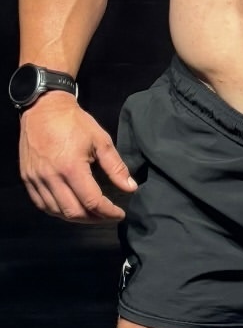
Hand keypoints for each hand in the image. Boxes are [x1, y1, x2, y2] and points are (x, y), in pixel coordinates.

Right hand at [19, 92, 137, 222]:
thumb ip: (116, 167)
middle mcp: (51, 177)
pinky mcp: (27, 178)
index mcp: (71, 167)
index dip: (108, 212)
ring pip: (56, 212)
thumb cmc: (74, 122)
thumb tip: (130, 188)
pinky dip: (57, 211)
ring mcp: (36, 179)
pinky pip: (42, 204)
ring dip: (76, 217)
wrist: (43, 108)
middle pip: (73, 212)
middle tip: (107, 216)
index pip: (92, 201)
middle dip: (94, 219)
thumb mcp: (101, 141)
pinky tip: (70, 208)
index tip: (120, 213)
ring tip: (92, 214)